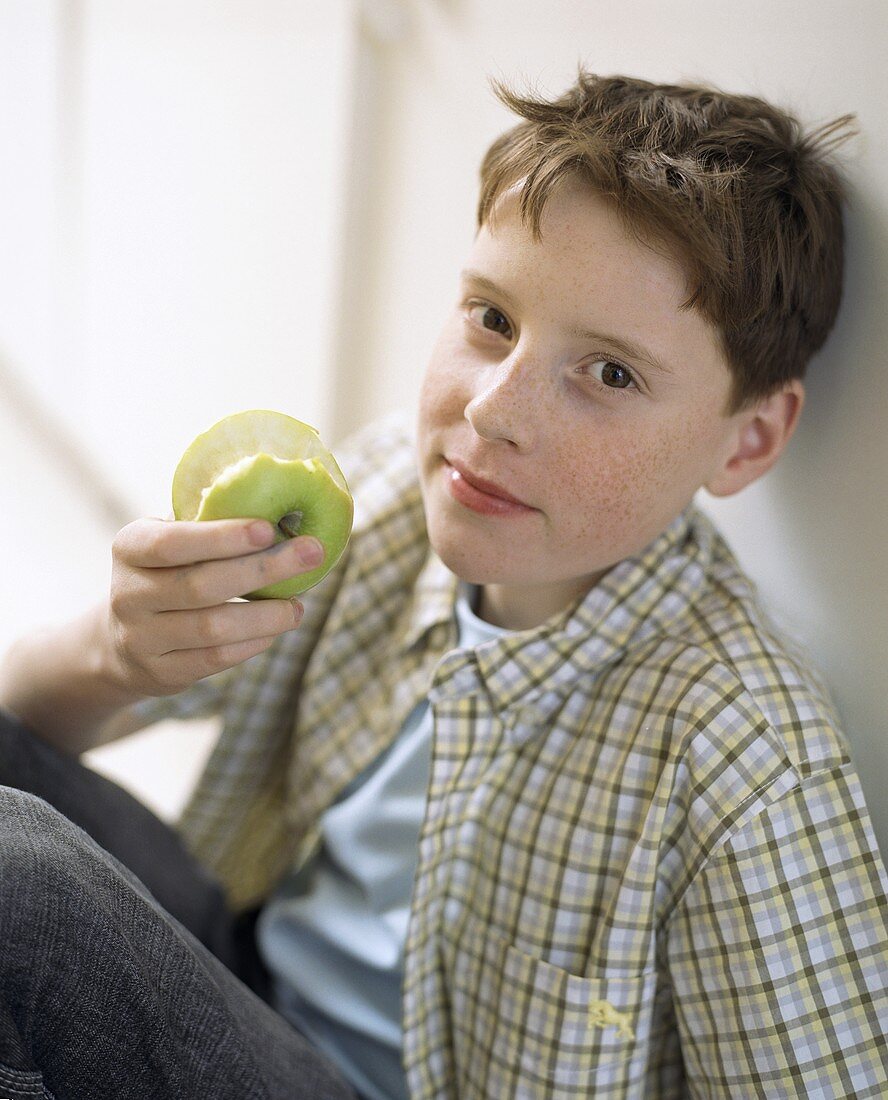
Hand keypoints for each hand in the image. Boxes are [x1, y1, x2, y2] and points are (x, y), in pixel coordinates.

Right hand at [105, 517, 323, 695]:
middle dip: (264, 569)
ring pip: (212, 628)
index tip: (268, 528)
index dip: (221, 537)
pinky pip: (215, 658)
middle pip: (202, 585)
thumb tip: (283, 510)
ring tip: (298, 606)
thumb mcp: (170, 541)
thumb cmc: (167, 573)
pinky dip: (253, 643)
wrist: (122, 642)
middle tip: (312, 553)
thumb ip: (208, 523)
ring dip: (265, 616)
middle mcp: (128, 594)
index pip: (172, 542)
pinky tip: (276, 628)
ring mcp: (141, 638)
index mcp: (130, 547)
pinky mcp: (161, 672)